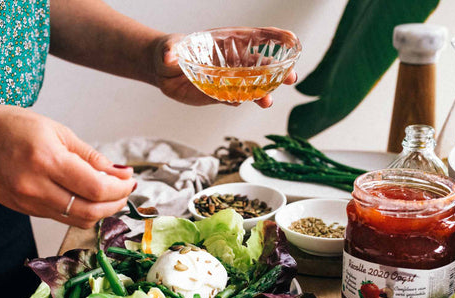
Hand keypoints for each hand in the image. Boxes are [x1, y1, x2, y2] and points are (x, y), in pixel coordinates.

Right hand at [0, 106, 135, 227]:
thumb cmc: (16, 128)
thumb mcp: (58, 131)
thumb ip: (91, 157)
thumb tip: (120, 173)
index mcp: (46, 160)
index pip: (96, 187)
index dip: (120, 188)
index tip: (130, 180)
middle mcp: (36, 186)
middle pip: (91, 210)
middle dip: (116, 203)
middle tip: (125, 190)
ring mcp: (29, 202)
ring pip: (79, 220)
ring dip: (103, 211)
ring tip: (112, 195)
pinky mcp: (27, 210)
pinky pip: (65, 219)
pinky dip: (85, 212)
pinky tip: (91, 199)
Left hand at [149, 32, 296, 108]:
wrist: (163, 72)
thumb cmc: (169, 51)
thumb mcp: (169, 48)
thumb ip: (171, 51)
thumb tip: (168, 56)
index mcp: (228, 43)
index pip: (257, 38)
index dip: (276, 38)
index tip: (292, 41)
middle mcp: (232, 62)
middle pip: (262, 65)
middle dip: (278, 71)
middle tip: (291, 78)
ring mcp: (228, 80)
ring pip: (252, 86)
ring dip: (262, 93)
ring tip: (267, 102)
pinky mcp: (220, 95)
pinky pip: (235, 99)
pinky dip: (241, 101)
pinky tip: (244, 102)